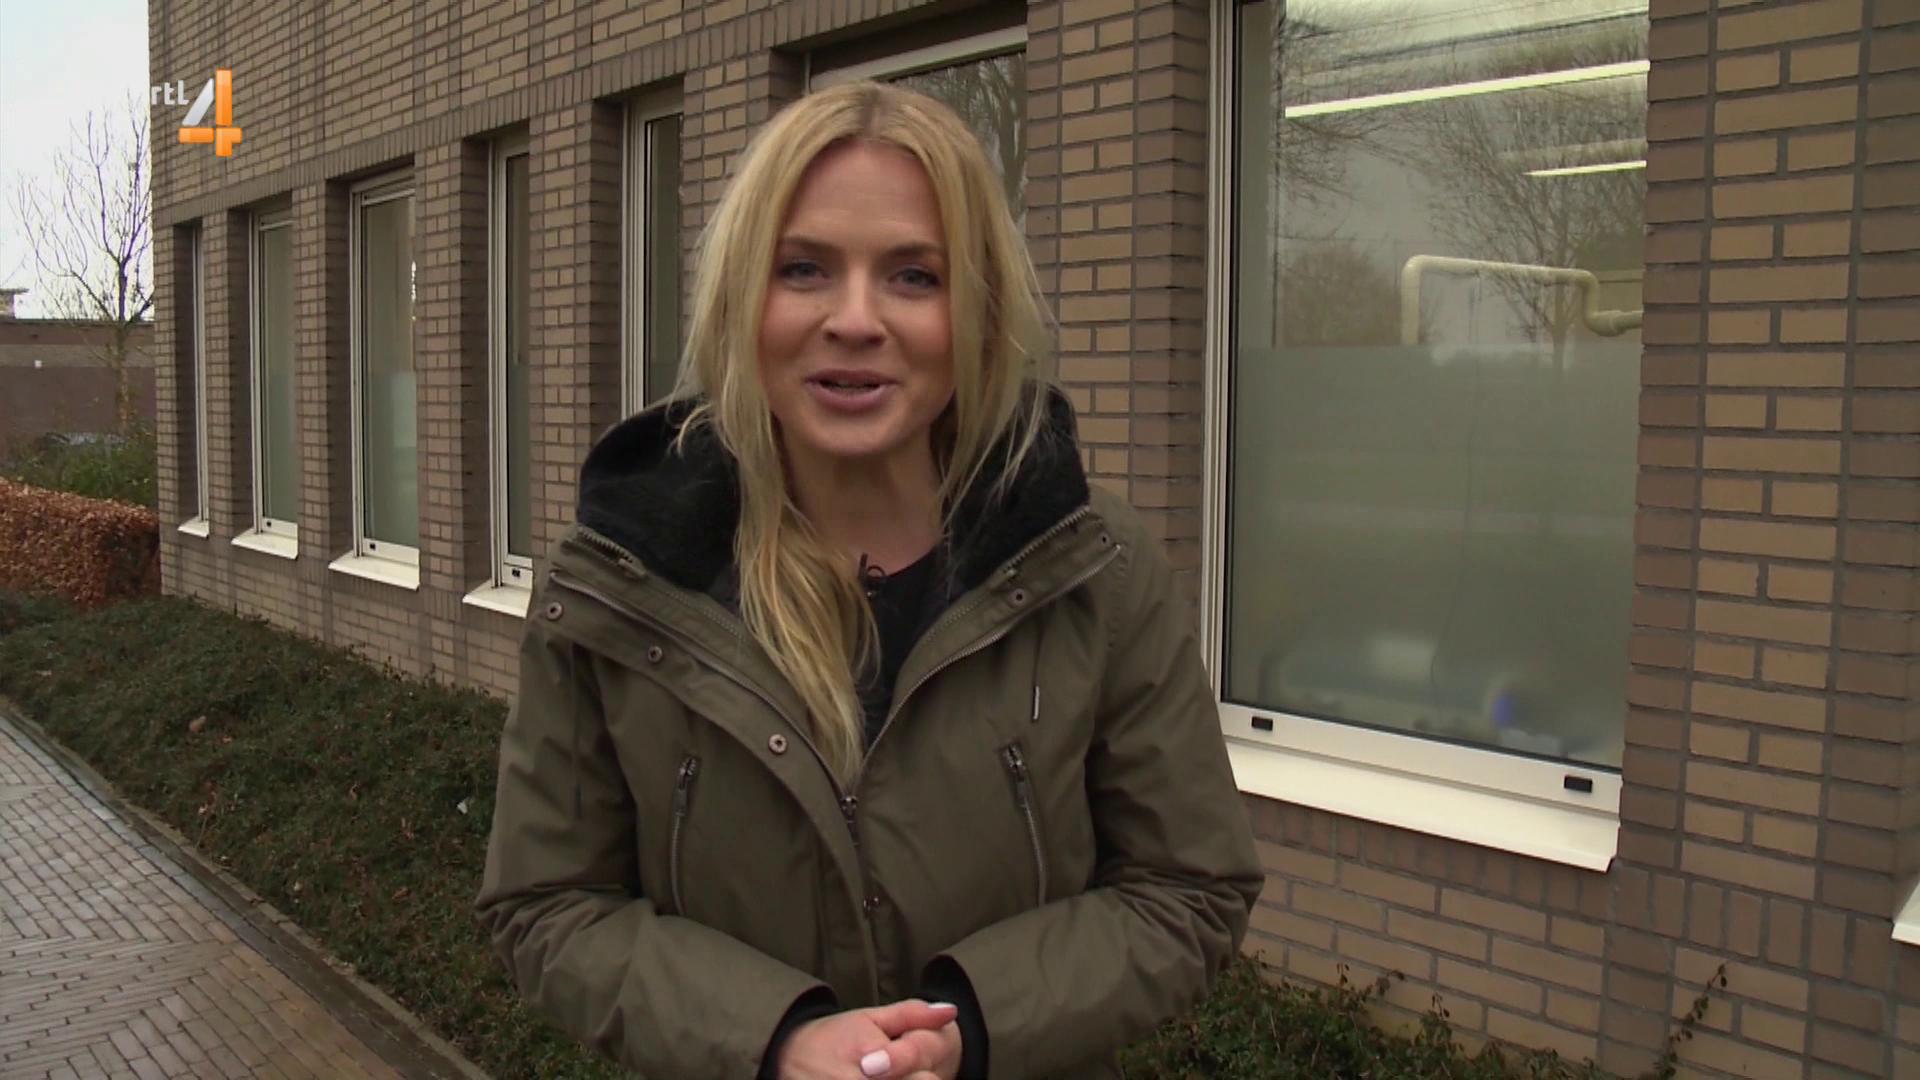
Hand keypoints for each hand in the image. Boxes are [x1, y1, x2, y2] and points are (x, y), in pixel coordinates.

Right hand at [776, 999, 959, 1079]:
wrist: (786, 1058)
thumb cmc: (833, 1037)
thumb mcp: (870, 1019)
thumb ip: (913, 1015)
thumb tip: (951, 1011)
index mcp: (873, 1058)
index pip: (926, 1079)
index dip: (925, 1076)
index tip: (914, 1071)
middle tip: (893, 1076)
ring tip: (881, 1078)